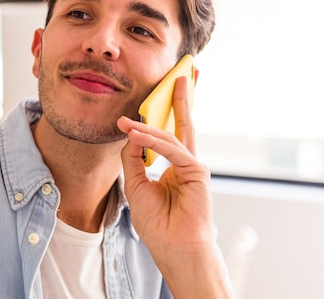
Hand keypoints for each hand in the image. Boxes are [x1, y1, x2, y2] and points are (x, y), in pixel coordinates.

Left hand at [117, 76, 230, 297]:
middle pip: (182, 124)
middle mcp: (185, 162)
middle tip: (179, 76)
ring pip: (171, 136)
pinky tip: (135, 133)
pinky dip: (153, 141)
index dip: (164, 114)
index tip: (157, 94)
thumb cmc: (158, 223)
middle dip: (180, 100)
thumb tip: (129, 133)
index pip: (169, 134)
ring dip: (148, 125)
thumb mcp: (136, 185)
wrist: (173, 248)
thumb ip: (134, 158)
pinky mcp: (196, 172)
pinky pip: (172, 150)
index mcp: (174, 166)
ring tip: (127, 118)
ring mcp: (192, 166)